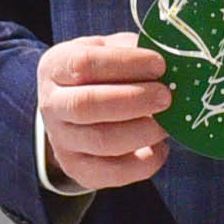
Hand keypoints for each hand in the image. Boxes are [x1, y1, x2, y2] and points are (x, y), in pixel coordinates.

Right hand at [39, 32, 170, 191]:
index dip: (125, 64)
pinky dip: (144, 164)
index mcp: (56, 67)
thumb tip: (171, 62)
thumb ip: (132, 51)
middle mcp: (51, 105)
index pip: (84, 64)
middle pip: (88, 105)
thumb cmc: (99, 73)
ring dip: (143, 132)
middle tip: (166, 97)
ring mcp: (61, 141)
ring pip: (102, 141)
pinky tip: (160, 148)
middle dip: (134, 101)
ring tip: (167, 123)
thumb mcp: (109, 50)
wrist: (72, 108)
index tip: (159, 65)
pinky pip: (112, 173)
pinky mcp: (78, 169)